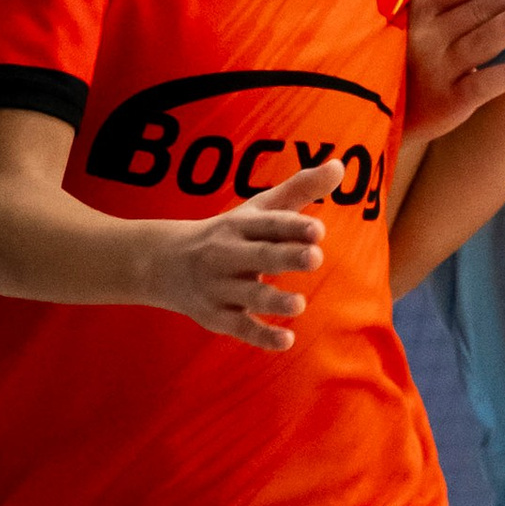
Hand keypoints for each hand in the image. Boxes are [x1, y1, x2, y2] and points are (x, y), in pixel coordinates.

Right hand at [140, 159, 340, 349]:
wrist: (164, 262)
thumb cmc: (231, 233)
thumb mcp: (260, 209)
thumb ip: (301, 189)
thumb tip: (340, 165)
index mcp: (241, 226)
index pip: (268, 225)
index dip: (292, 227)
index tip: (318, 230)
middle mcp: (228, 255)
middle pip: (259, 256)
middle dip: (285, 257)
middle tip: (315, 258)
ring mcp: (220, 287)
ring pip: (248, 295)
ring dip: (273, 300)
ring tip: (300, 303)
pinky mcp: (217, 316)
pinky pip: (240, 327)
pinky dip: (261, 336)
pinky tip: (287, 341)